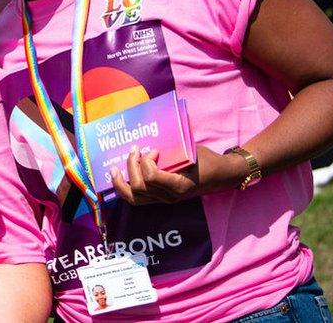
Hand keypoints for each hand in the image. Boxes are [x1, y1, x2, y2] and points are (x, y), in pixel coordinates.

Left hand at [110, 146, 245, 204]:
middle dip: (131, 167)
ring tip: (113, 169)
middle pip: (139, 187)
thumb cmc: (205, 160)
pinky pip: (138, 199)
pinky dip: (125, 189)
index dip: (146, 162)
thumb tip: (148, 133)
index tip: (153, 150)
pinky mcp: (160, 199)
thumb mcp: (191, 151)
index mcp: (179, 185)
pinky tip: (118, 178)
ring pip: (134, 198)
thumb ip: (170, 148)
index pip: (151, 177)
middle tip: (133, 150)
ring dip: (121, 183)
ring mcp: (164, 200)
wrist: (219, 176)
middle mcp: (169, 196)